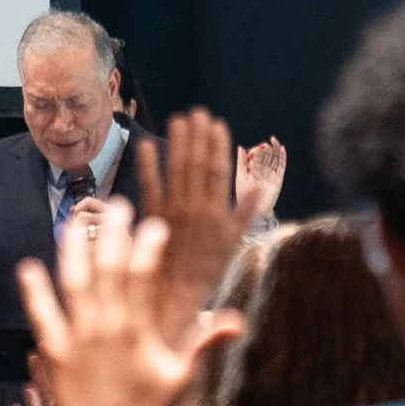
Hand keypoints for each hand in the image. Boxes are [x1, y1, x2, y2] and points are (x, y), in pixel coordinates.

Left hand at [16, 200, 209, 405]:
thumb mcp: (180, 380)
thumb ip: (203, 344)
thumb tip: (235, 321)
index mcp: (137, 329)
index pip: (144, 274)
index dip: (150, 245)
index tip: (155, 226)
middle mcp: (105, 325)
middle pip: (108, 266)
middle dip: (114, 231)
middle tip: (119, 206)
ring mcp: (77, 336)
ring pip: (73, 280)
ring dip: (73, 247)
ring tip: (75, 221)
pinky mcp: (54, 350)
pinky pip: (41, 313)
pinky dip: (34, 289)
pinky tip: (28, 266)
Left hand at [136, 110, 261, 345]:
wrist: (177, 293)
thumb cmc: (206, 269)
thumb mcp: (232, 243)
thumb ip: (244, 214)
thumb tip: (260, 190)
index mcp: (217, 211)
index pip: (219, 171)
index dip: (217, 146)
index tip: (217, 123)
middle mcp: (195, 207)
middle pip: (197, 164)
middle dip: (197, 136)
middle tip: (196, 112)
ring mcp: (172, 210)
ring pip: (175, 170)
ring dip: (176, 143)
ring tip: (178, 119)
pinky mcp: (152, 216)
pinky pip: (148, 186)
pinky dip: (146, 166)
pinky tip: (144, 145)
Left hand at [234, 138, 287, 223]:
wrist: (254, 210)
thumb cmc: (243, 195)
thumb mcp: (240, 177)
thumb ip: (241, 162)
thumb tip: (240, 147)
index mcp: (251, 168)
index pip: (254, 155)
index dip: (254, 151)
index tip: (252, 152)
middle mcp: (261, 169)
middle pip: (265, 154)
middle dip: (264, 148)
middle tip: (263, 145)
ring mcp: (270, 173)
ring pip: (274, 157)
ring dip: (274, 148)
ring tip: (273, 140)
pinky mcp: (278, 178)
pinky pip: (281, 166)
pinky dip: (282, 157)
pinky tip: (282, 148)